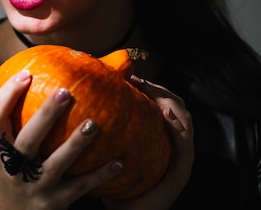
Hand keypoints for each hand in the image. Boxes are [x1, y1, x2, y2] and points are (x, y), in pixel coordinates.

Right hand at [0, 70, 123, 209]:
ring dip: (76, 145)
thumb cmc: (2, 173)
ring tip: (94, 123)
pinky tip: (120, 160)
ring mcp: (36, 187)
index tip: (26, 74)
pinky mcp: (56, 202)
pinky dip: (100, 175)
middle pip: (28, 141)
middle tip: (65, 91)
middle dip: (46, 115)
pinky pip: (81, 187)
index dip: (7, 97)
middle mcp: (14, 169)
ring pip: (56, 164)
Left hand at [103, 76, 193, 209]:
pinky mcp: (180, 174)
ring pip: (185, 122)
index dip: (150, 87)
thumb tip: (74, 104)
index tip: (129, 75)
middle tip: (137, 78)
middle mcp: (172, 147)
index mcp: (158, 139)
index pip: (163, 104)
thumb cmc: (110, 186)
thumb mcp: (105, 151)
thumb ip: (100, 130)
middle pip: (177, 107)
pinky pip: (185, 147)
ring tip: (152, 90)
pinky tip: (164, 114)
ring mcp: (179, 160)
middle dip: (159, 89)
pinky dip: (178, 128)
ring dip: (170, 102)